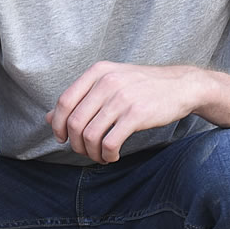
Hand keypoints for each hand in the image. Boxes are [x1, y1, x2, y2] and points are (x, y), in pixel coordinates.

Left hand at [48, 62, 201, 162]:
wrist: (181, 86)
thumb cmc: (142, 87)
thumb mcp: (110, 83)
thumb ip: (80, 99)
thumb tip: (49, 119)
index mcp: (97, 72)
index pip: (64, 102)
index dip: (58, 125)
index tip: (63, 138)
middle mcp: (107, 82)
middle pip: (74, 122)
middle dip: (75, 144)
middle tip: (85, 151)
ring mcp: (122, 98)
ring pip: (89, 135)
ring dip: (91, 153)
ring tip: (101, 156)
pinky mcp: (136, 114)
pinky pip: (109, 142)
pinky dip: (107, 155)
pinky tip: (112, 156)